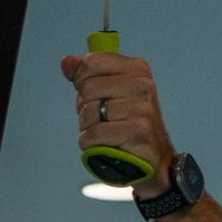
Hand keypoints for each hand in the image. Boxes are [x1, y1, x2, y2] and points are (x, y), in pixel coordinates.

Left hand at [62, 50, 177, 196]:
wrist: (154, 159)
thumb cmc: (128, 123)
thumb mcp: (111, 93)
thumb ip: (88, 75)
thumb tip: (66, 62)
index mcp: (137, 68)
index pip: (92, 62)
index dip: (82, 81)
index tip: (93, 96)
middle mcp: (142, 85)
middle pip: (87, 88)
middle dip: (85, 108)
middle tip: (100, 120)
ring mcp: (141, 109)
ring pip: (89, 112)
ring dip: (87, 128)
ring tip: (103, 133)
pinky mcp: (137, 132)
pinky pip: (95, 134)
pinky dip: (91, 144)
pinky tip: (103, 145)